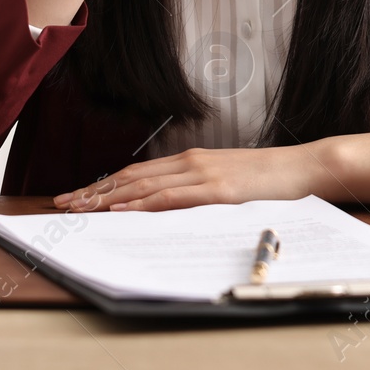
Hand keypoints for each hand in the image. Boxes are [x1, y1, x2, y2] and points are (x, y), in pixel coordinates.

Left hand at [53, 143, 340, 211]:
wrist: (304, 167)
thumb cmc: (271, 179)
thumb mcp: (229, 181)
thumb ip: (200, 189)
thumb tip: (171, 206)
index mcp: (193, 160)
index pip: (138, 172)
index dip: (105, 183)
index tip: (79, 195)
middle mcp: (192, 162)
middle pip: (132, 176)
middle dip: (94, 191)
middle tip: (64, 203)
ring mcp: (204, 175)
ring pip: (144, 186)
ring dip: (108, 198)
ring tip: (81, 208)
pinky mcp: (217, 190)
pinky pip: (172, 197)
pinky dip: (143, 203)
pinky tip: (122, 209)